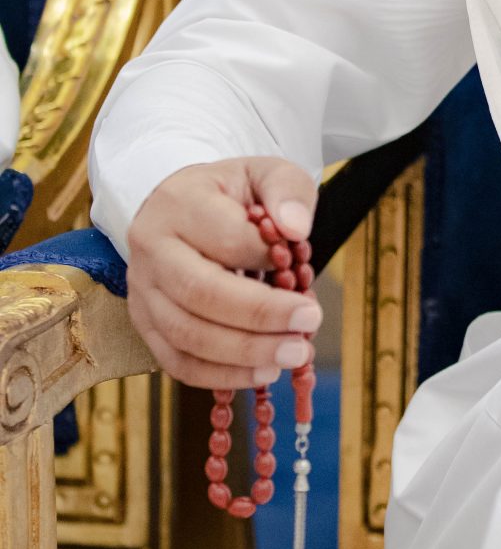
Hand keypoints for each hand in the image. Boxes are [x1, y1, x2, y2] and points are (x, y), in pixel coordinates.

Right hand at [127, 157, 320, 389]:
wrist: (184, 208)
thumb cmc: (231, 194)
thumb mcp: (265, 173)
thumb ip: (287, 190)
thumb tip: (295, 228)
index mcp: (178, 203)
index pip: (224, 237)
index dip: (266, 255)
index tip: (300, 263)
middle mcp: (151, 249)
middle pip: (199, 292)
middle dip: (260, 315)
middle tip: (310, 322)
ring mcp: (142, 291)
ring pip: (185, 334)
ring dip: (244, 353)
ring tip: (293, 354)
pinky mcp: (145, 325)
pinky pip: (176, 361)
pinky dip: (221, 375)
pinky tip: (263, 372)